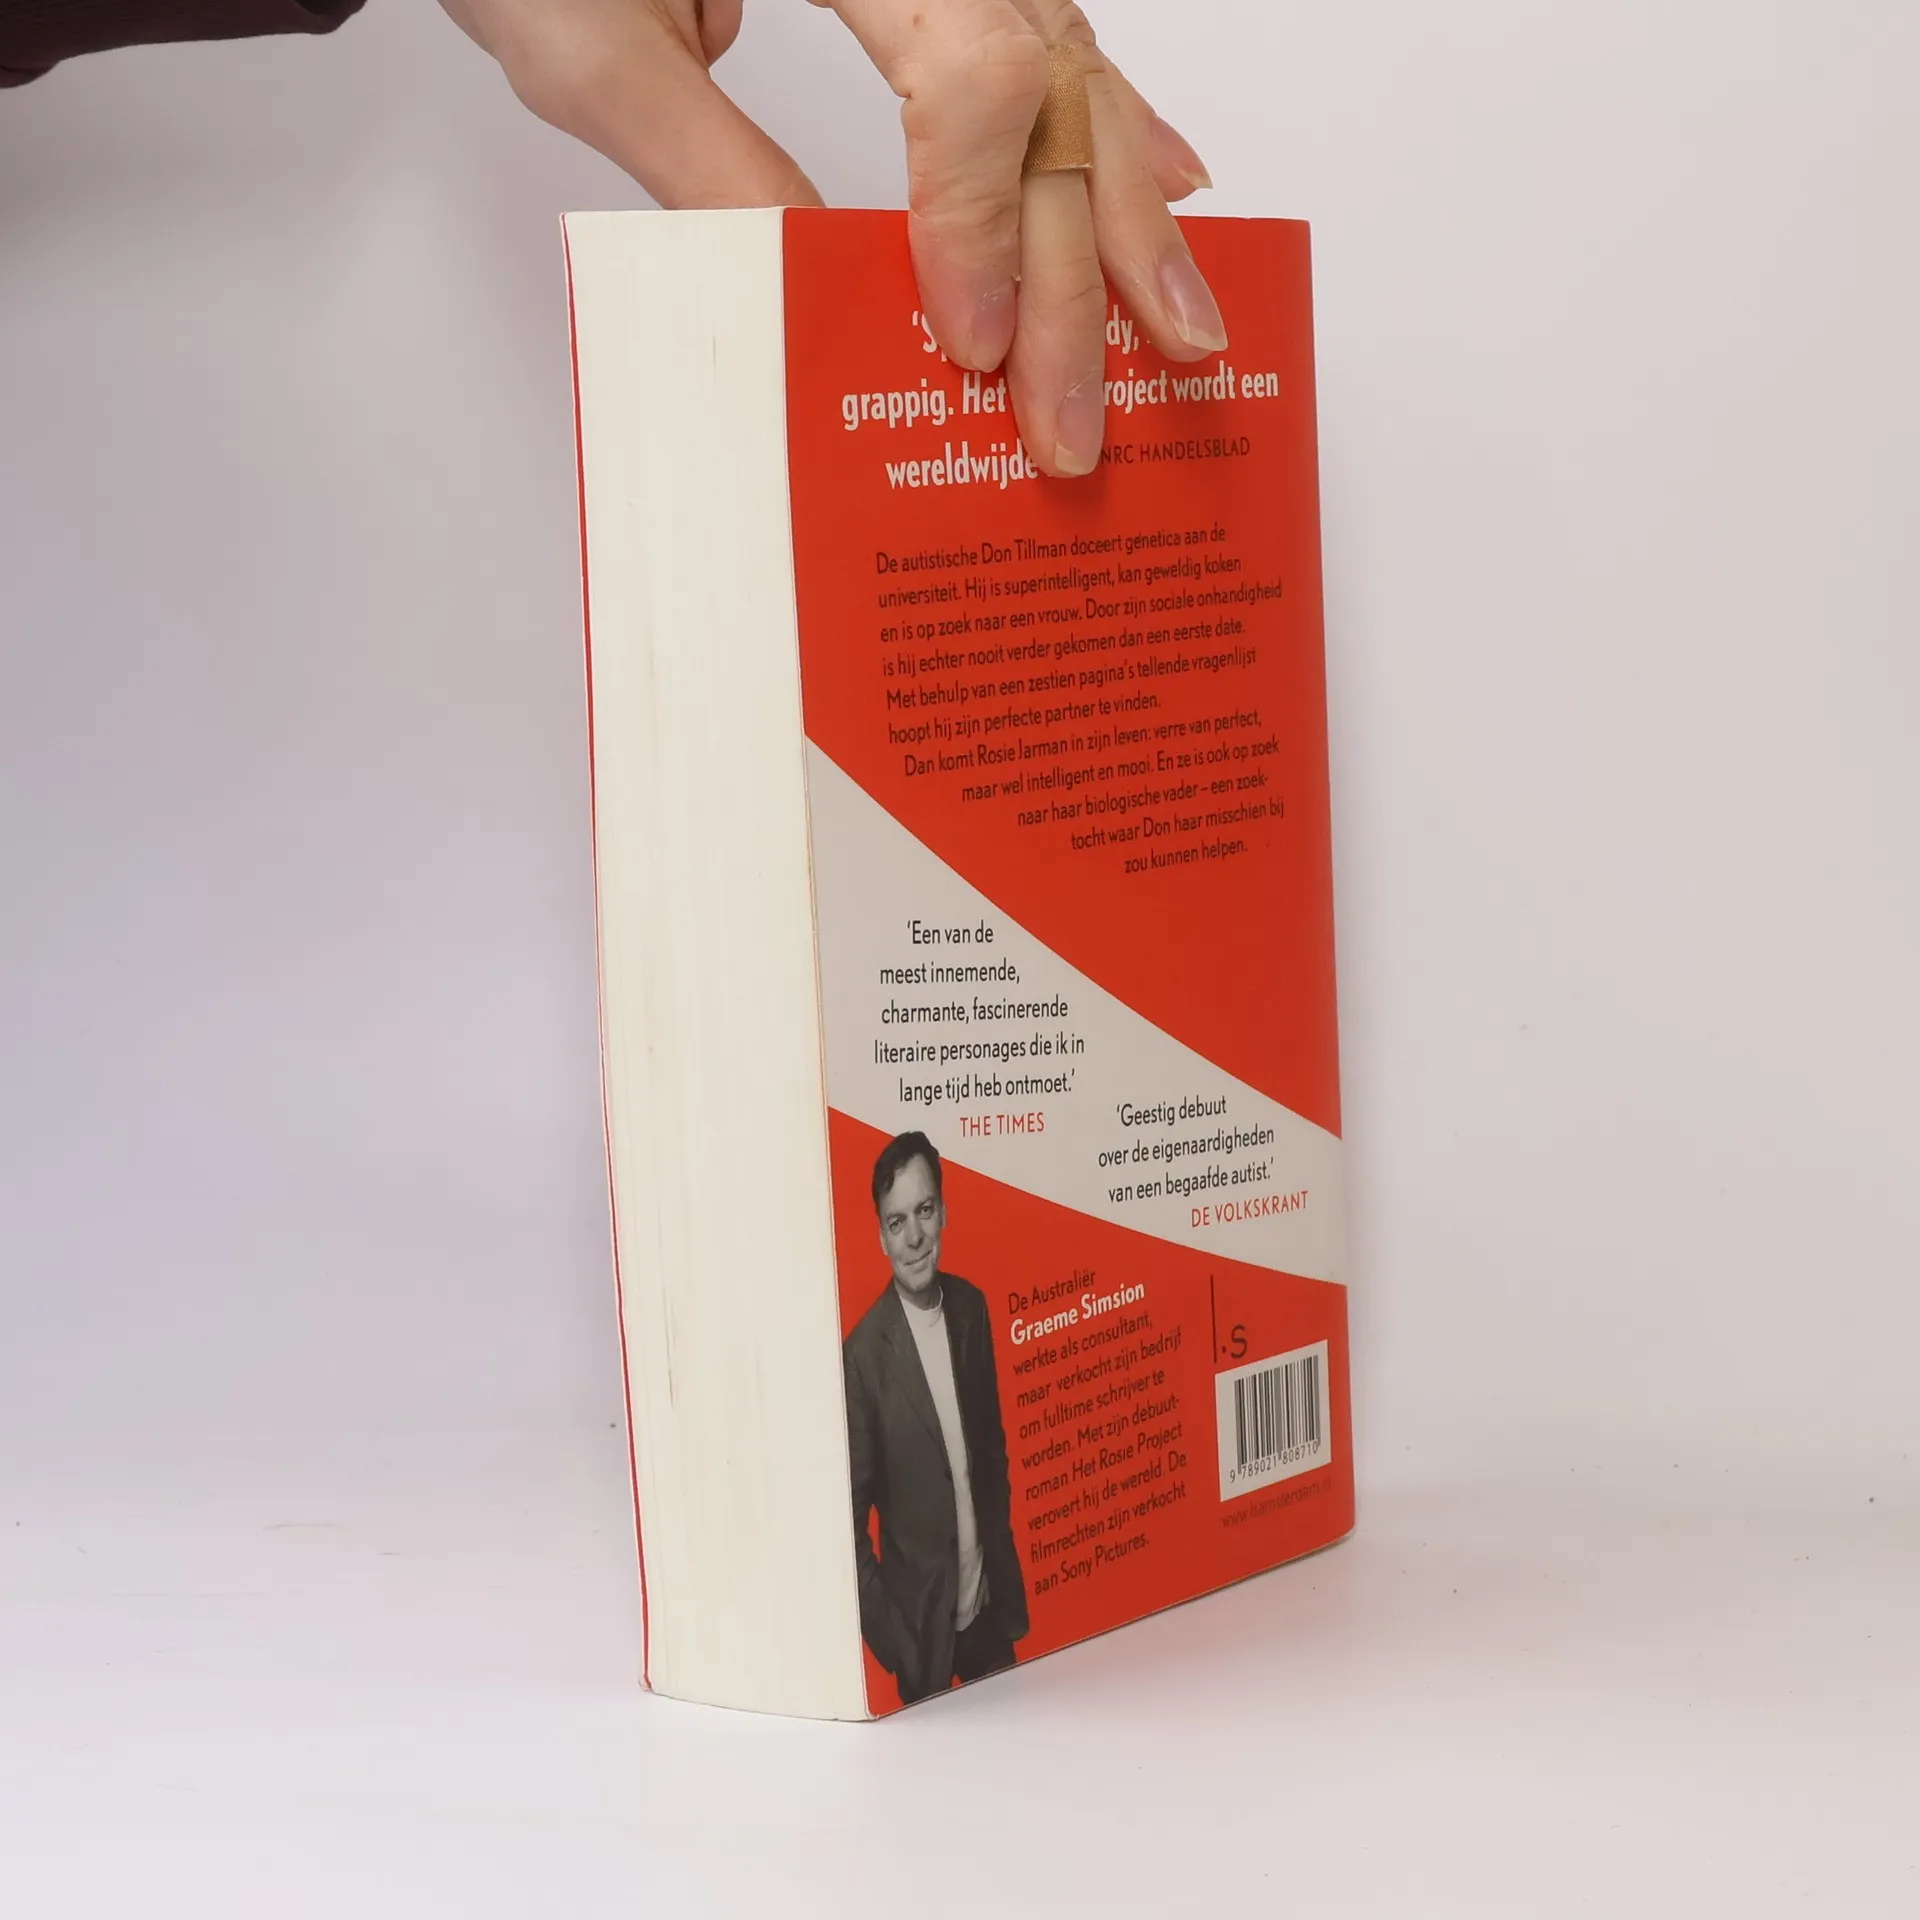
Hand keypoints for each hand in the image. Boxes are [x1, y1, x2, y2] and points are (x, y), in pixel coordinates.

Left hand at [441, 0, 1222, 476]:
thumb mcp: (592, 44)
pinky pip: (1051, 44)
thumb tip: (815, 289)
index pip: (968, 76)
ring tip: (1180, 329)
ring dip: (1128, 213)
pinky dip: (1113, 127)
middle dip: (1075, 271)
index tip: (975, 346)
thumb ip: (705, 157)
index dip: (982, 221)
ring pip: (1075, 72)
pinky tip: (1169, 184)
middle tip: (1072, 416)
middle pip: (1047, 94)